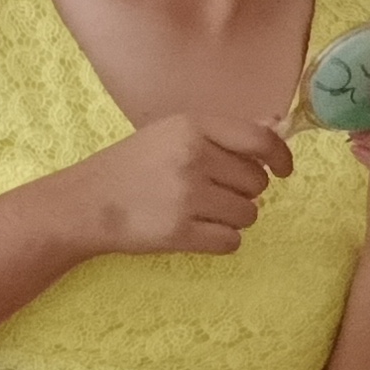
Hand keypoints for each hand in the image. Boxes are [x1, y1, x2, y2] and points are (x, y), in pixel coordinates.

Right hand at [83, 112, 292, 258]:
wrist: (86, 202)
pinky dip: (219, 240)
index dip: (281, 157)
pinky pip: (231, 241)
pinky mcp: (181, 232)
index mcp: (191, 127)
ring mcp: (186, 196)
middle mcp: (192, 158)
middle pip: (257, 183)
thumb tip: (277, 129)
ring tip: (199, 211)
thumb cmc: (132, 166)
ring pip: (248, 214)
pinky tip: (194, 230)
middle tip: (212, 192)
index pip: (259, 140)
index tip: (283, 170)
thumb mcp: (171, 134)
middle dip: (243, 192)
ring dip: (232, 218)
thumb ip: (220, 134)